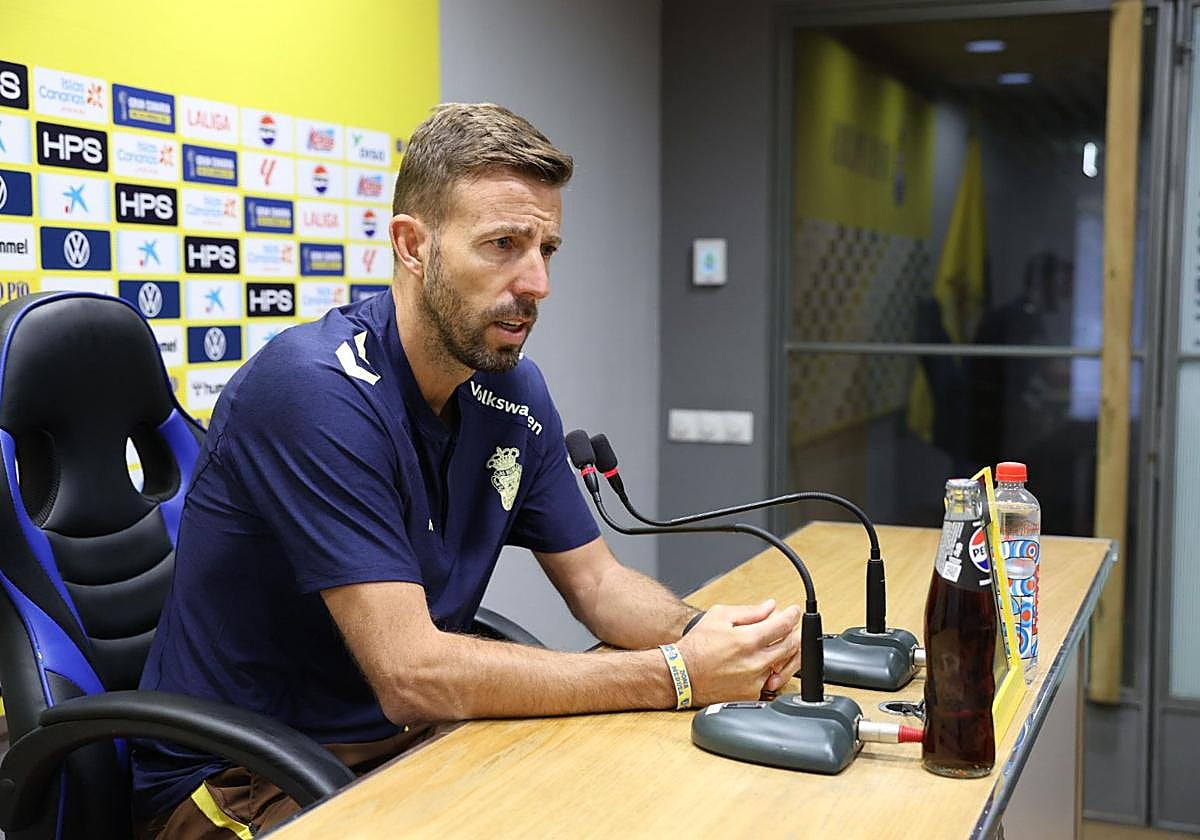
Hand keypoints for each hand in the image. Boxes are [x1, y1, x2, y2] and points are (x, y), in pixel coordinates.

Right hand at [674, 599, 802, 706]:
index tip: (794, 612)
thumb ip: (749, 612)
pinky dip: (770, 670)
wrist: (681, 675)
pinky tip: (763, 663)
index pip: (783, 625)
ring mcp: (754, 681)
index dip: (793, 616)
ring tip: (777, 645)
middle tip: (791, 628)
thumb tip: (769, 607)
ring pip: (784, 665)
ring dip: (786, 653)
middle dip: (795, 633)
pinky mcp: (751, 695)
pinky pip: (770, 681)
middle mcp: (755, 662)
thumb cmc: (696, 646)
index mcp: (748, 640)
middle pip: (791, 646)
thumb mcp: (719, 617)